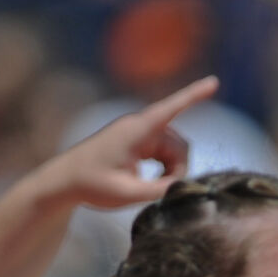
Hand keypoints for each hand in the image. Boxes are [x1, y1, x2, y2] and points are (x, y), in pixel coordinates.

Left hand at [35, 76, 218, 210]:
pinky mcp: (137, 141)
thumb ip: (160, 190)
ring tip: (149, 188)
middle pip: (179, 144)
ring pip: (174, 150)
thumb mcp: (128, 194)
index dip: (194, 96)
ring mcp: (138, 133)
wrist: (64, 181)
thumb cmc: (91, 185)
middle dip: (178, 169)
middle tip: (160, 191)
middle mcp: (139, 126)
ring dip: (170, 170)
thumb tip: (184, 186)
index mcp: (136, 131)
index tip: (214, 83)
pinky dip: (164, 168)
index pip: (170, 109)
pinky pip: (164, 152)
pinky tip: (148, 180)